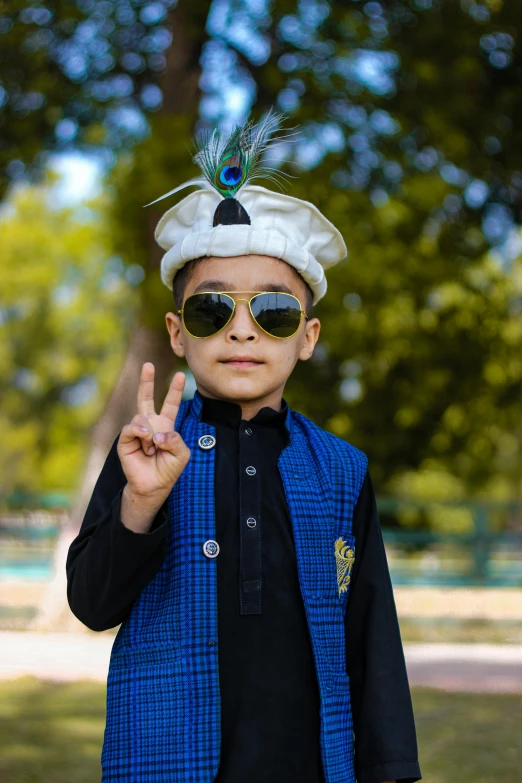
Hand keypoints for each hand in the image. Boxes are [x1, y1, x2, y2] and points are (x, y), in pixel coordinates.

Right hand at [117, 363, 190, 503]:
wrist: (153, 486)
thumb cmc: (168, 469)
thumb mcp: (182, 454)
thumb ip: (175, 439)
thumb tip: (155, 433)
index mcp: (165, 426)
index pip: (170, 404)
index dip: (175, 390)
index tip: (181, 375)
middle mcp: (150, 425)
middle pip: (146, 398)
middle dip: (146, 381)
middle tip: (148, 364)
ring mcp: (137, 431)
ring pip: (142, 417)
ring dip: (151, 434)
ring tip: (153, 449)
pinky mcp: (125, 439)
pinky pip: (132, 427)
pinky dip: (141, 433)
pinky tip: (146, 441)